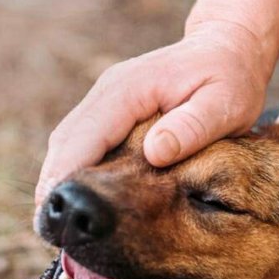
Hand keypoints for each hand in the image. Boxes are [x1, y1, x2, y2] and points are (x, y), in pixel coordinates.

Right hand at [34, 20, 270, 207]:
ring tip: (57, 222)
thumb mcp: (224, 103)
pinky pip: (82, 140)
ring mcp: (107, 98)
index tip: (52, 212)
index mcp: (130, 90)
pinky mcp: (111, 108)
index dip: (64, 175)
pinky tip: (79, 198)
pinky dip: (74, 168)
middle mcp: (109, 91)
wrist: (227, 47)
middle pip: (66, 141)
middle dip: (53, 183)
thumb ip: (192, 127)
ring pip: (69, 141)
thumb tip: (154, 154)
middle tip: (48, 231)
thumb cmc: (230, 78)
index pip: (84, 136)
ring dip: (59, 177)